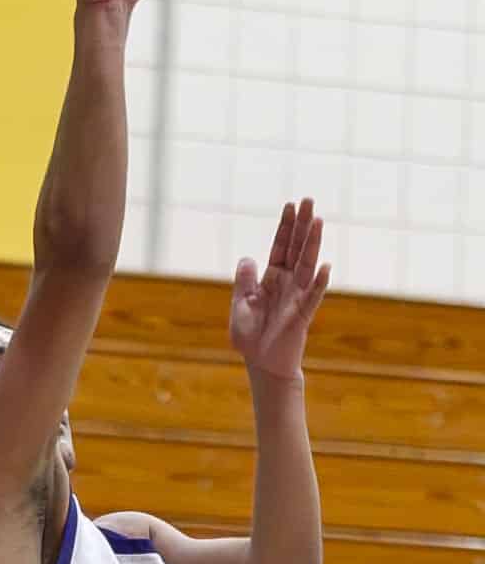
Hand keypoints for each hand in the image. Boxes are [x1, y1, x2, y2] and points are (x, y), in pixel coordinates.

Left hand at [230, 200, 329, 382]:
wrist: (261, 364)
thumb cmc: (250, 337)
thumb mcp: (240, 305)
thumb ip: (243, 282)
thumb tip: (248, 257)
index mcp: (272, 279)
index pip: (281, 247)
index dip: (285, 227)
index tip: (290, 205)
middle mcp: (287, 284)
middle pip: (296, 248)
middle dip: (301, 225)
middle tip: (309, 200)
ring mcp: (297, 297)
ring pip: (306, 265)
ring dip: (312, 243)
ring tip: (318, 220)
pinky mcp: (302, 315)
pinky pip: (312, 296)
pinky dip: (318, 282)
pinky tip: (324, 266)